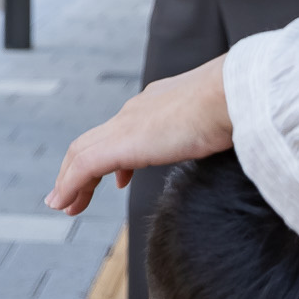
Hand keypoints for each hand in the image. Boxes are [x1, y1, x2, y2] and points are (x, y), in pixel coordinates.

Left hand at [45, 58, 233, 213]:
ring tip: (62, 204)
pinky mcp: (120, 143)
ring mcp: (126, 125)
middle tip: (72, 194)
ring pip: (82, 153)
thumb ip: (213, 134)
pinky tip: (64, 203)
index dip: (116, 154)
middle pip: (94, 141)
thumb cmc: (236, 109)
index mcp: (157, 104)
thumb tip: (229, 142)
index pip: (125, 128)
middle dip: (80, 169)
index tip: (120, 176)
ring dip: (69, 180)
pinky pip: (83, 167)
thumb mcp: (219, 124)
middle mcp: (136, 110)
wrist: (232, 94)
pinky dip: (70, 185)